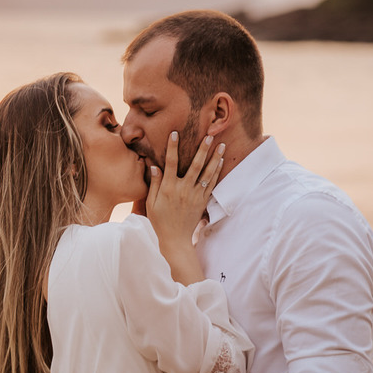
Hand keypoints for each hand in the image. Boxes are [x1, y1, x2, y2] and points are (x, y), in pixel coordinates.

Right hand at [145, 131, 222, 248]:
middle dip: (203, 149)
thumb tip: (154, 165)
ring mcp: (195, 195)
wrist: (175, 239)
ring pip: (207, 173)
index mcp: (168, 188)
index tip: (175, 133)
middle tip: (209, 136)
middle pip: (195, 165)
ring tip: (221, 145)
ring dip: (214, 158)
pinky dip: (216, 172)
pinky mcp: (202, 201)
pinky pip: (211, 184)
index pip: (170, 163)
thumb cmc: (159, 220)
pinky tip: (219, 162)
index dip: (173, 147)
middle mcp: (183, 189)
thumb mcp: (151, 202)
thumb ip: (154, 183)